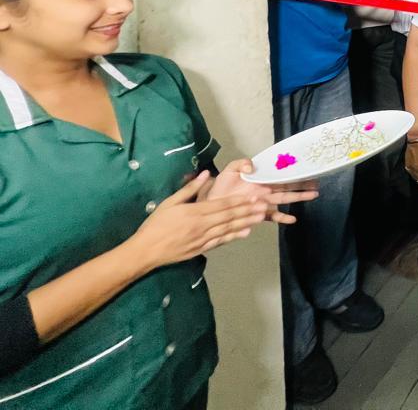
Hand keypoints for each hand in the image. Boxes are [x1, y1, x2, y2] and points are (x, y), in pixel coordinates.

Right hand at [129, 171, 268, 270]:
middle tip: (265, 206)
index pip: (223, 205)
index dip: (240, 201)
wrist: (145, 251)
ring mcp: (202, 239)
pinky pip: (220, 241)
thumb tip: (206, 173)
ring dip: (246, 222)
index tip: (255, 196)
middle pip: (229, 217)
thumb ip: (190, 188)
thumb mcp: (170, 202)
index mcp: (195, 212)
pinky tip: (244, 232)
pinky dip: (233, 236)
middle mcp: (202, 226)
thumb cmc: (156, 224)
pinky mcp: (200, 249)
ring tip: (260, 217)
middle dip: (248, 211)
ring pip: (228, 229)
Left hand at [202, 158, 317, 224]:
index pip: (280, 173)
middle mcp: (265, 189)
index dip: (293, 171)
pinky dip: (282, 217)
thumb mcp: (229, 170)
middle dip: (302, 185)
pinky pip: (272, 216)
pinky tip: (292, 220)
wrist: (211, 204)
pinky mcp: (257, 214)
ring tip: (313, 196)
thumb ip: (240, 164)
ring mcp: (263, 202)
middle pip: (288, 186)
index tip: (306, 168)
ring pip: (284, 198)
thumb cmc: (221, 187)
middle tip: (318, 183)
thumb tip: (251, 167)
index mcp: (261, 178)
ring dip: (298, 197)